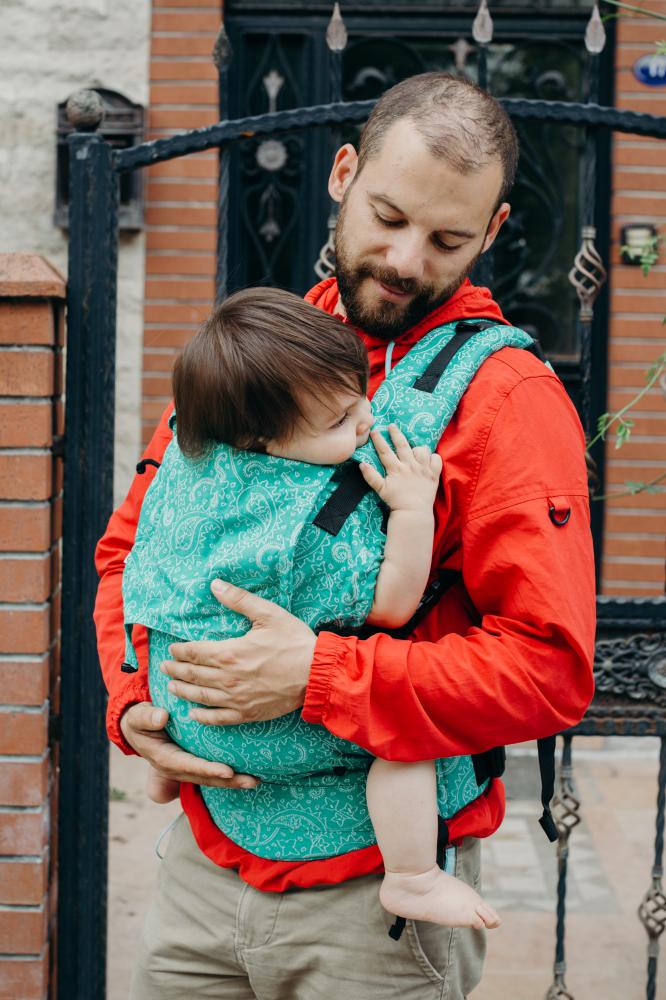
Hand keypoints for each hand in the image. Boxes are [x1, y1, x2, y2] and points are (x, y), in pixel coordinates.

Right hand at [120, 702, 258, 788]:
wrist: (139, 727)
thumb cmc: (140, 720)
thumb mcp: (138, 717)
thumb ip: (147, 717)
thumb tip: (161, 717)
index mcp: (165, 758)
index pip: (189, 766)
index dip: (208, 769)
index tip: (227, 771)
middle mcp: (177, 768)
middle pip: (205, 777)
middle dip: (229, 781)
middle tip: (251, 781)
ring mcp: (186, 768)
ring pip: (211, 778)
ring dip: (233, 781)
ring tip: (255, 781)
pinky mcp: (193, 763)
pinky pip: (212, 771)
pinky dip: (229, 775)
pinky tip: (248, 773)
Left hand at [161, 581, 316, 725]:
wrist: (316, 674)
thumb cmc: (293, 641)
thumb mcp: (268, 614)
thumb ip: (239, 600)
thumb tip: (215, 584)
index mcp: (229, 653)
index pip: (194, 652)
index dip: (180, 651)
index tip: (172, 650)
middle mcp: (227, 678)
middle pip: (193, 675)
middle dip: (175, 671)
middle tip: (164, 668)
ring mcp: (236, 699)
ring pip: (201, 696)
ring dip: (183, 691)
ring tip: (171, 688)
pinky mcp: (247, 713)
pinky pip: (219, 718)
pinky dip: (203, 717)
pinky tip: (194, 714)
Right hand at [359, 425, 441, 512]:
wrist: (413, 513)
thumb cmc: (396, 502)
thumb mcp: (381, 490)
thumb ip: (371, 476)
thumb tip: (361, 463)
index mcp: (396, 469)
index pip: (385, 451)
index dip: (378, 440)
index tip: (374, 431)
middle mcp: (410, 466)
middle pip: (402, 445)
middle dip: (396, 433)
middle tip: (392, 426)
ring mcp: (423, 469)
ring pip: (421, 450)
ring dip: (417, 448)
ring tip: (414, 449)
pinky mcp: (433, 475)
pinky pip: (436, 459)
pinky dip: (433, 457)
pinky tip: (428, 460)